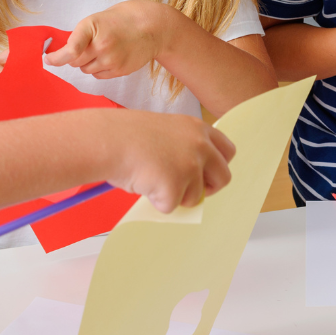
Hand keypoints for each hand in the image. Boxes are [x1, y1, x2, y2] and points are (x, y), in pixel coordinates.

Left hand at [45, 2, 165, 79]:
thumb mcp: (96, 20)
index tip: (48, 59)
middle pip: (74, 62)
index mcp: (92, 28)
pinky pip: (98, 75)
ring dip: (88, 63)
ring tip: (103, 49)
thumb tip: (60, 54)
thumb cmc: (119, 22)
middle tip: (86, 46)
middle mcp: (101, 45)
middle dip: (75, 57)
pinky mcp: (119, 70)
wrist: (149, 28)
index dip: (56, 58)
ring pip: (86, 70)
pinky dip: (99, 68)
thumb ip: (79, 36)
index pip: (71, 50)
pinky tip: (111, 56)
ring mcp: (111, 60)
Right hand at [109, 112, 235, 211]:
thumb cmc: (127, 136)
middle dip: (209, 189)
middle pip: (223, 177)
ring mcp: (190, 166)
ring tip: (152, 178)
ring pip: (196, 197)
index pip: (227, 151)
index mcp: (198, 128)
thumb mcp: (166, 133)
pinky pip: (172, 206)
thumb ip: (185, 149)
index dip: (218, 166)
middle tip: (186, 189)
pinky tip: (143, 183)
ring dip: (176, 195)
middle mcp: (200, 146)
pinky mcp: (176, 186)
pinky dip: (157, 201)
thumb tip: (194, 179)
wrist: (108, 140)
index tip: (207, 175)